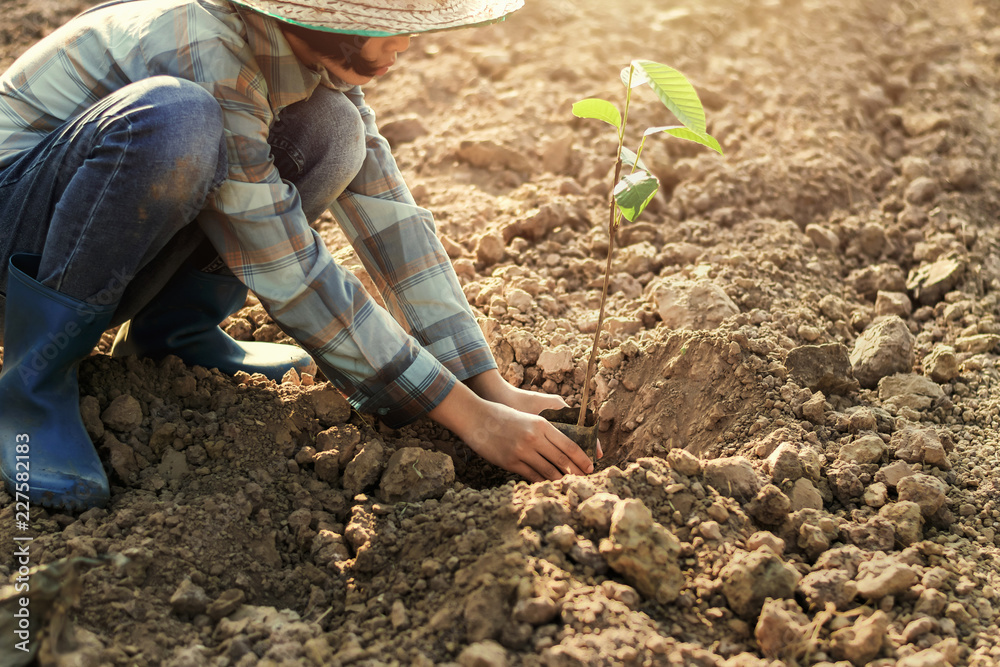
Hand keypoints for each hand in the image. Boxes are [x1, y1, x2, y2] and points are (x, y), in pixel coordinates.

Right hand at [430, 381, 595, 481]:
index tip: (591, 466)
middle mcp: (534, 438)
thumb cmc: (502, 415)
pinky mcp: (510, 462)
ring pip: (548, 471)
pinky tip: (549, 485)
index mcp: (541, 424)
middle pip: (562, 460)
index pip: (569, 444)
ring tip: (570, 486)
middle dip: (576, 472)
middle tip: (585, 481)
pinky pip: (532, 475)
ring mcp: (522, 451)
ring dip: (561, 480)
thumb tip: (561, 448)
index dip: (582, 458)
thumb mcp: (528, 417)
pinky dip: (542, 481)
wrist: (475, 417)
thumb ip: (544, 430)